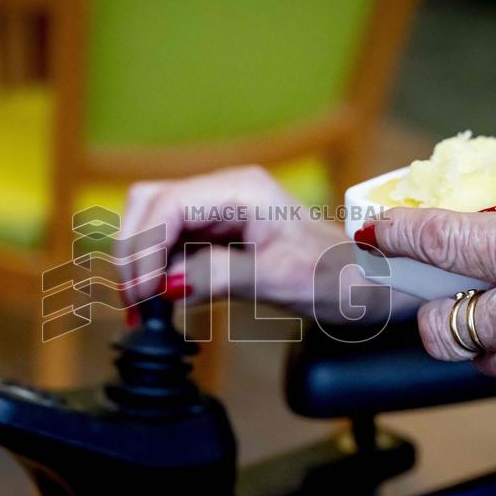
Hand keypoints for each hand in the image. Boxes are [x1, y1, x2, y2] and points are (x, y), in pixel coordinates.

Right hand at [116, 166, 390, 321]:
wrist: (363, 281)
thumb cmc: (335, 275)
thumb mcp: (277, 279)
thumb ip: (217, 275)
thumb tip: (165, 283)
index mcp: (241, 189)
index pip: (168, 205)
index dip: (144, 247)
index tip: (142, 292)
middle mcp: (224, 190)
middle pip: (149, 203)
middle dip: (132, 250)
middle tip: (134, 302)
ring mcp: (218, 207)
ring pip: (152, 219)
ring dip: (139, 258)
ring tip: (143, 305)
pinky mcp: (215, 229)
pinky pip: (170, 240)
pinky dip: (155, 266)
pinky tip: (159, 297)